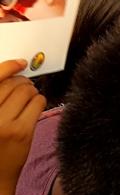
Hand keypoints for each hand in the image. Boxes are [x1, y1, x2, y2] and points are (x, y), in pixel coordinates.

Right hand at [0, 59, 45, 194]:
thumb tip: (12, 77)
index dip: (8, 66)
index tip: (19, 63)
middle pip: (12, 84)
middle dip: (22, 82)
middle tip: (24, 86)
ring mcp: (4, 124)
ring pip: (27, 92)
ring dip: (32, 91)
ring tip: (28, 99)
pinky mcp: (22, 131)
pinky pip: (38, 103)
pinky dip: (39, 101)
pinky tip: (34, 107)